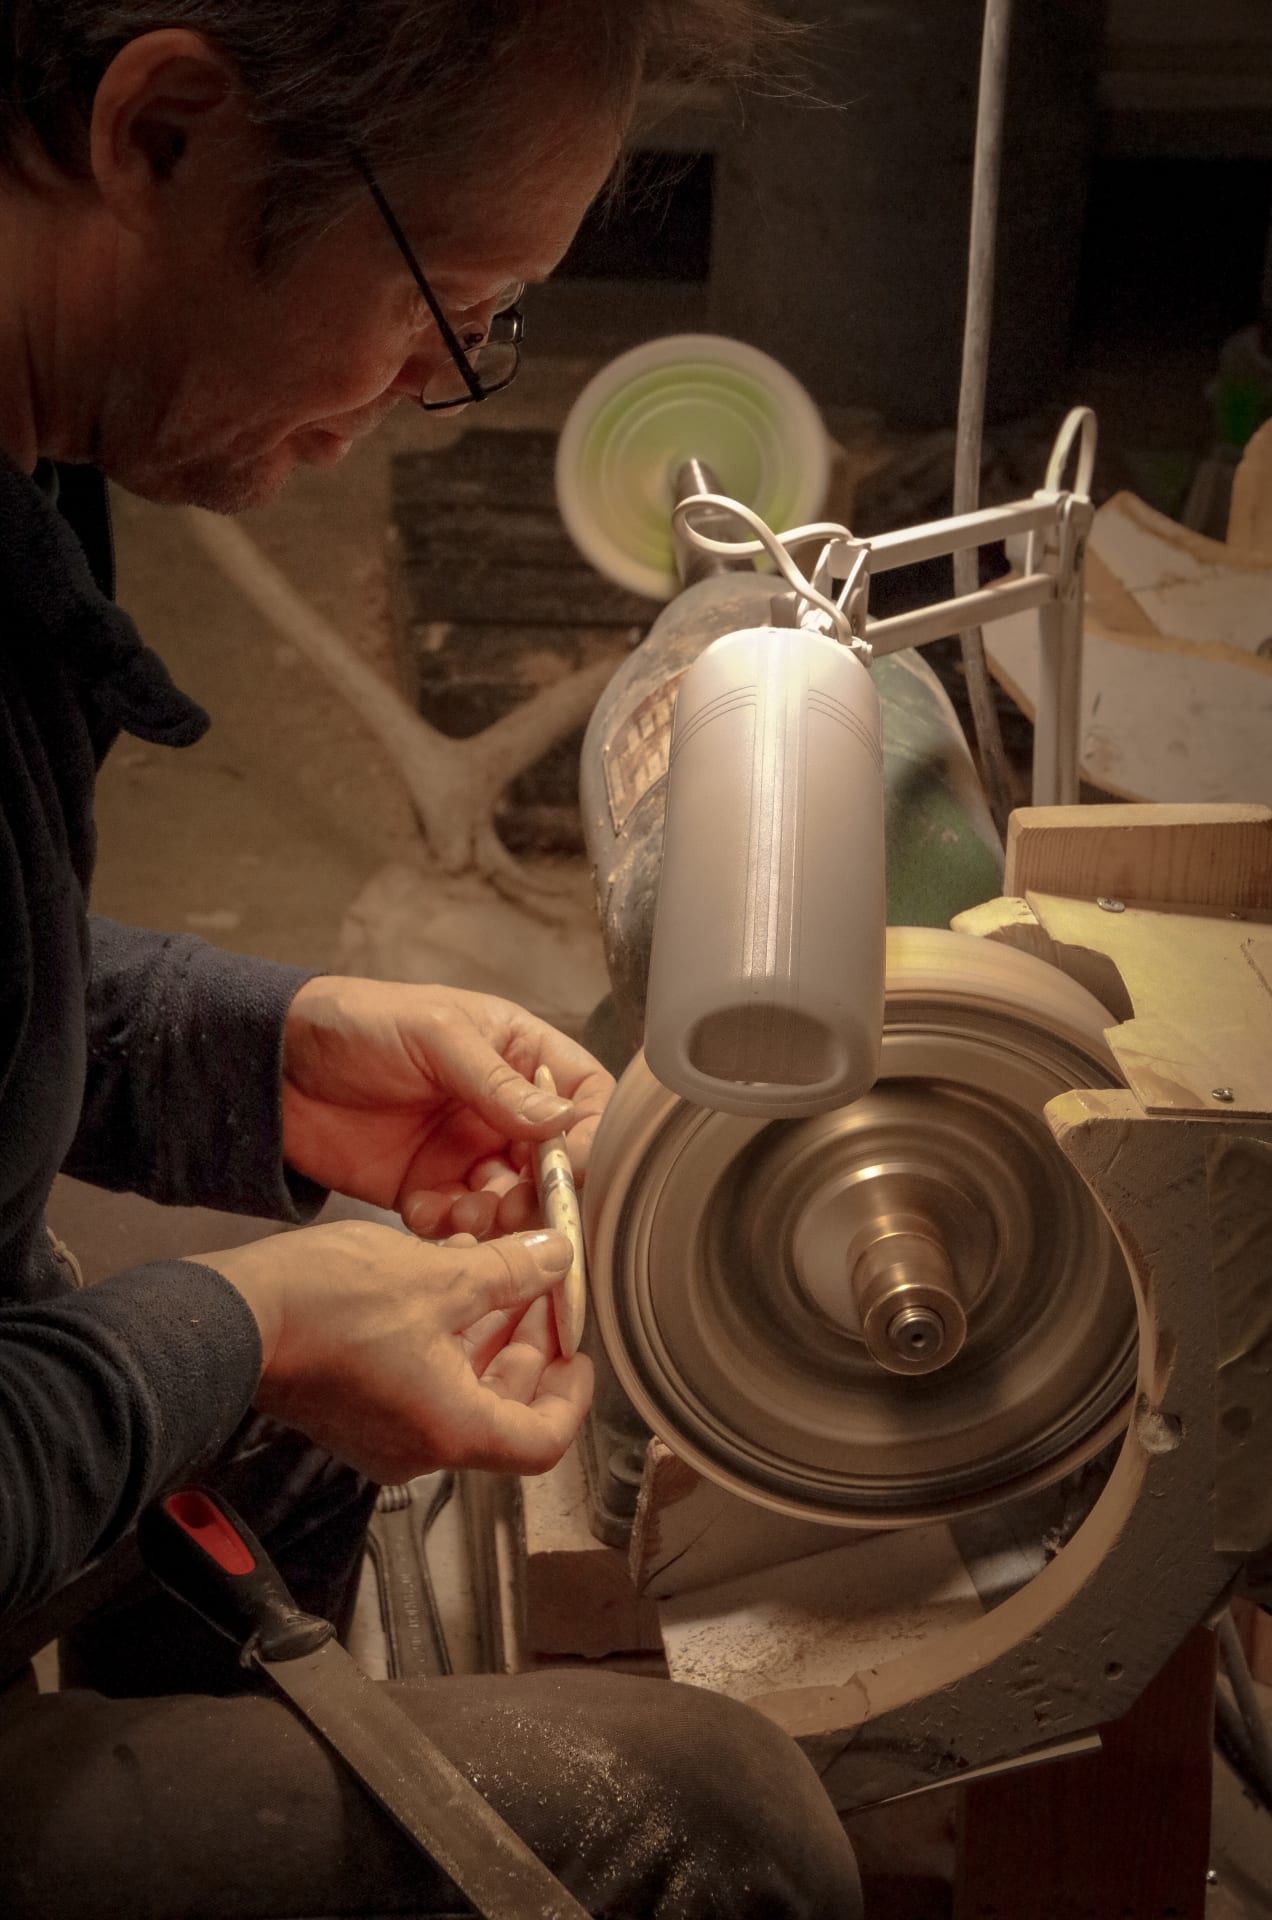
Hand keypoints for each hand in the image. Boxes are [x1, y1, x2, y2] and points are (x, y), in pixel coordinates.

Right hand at [200, 1223, 592, 1483]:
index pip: (542, 1442)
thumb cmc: (324, 1306)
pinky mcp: (353, 1414)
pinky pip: (421, 1387)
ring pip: (462, 1397)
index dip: (573, 1397)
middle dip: (530, 1351)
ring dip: (488, 1341)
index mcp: (452, 1430)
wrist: (231, 1319)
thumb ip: (509, 1272)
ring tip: (501, 1279)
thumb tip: (555, 1259)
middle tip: (543, 1297)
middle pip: (504, 1416)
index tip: (579, 1353)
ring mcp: (382, 1435)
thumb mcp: (437, 1274)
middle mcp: (419, 1448)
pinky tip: (447, 1286)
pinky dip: (446, 1345)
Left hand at [280, 978, 613, 1239]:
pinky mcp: (429, 1188)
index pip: (586, 1097)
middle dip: (543, 1194)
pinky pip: (460, 1223)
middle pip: (557, 1164)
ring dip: (497, 1218)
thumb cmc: (358, 1023)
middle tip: (514, 1207)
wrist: (275, 1064)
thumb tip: (565, 1121)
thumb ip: (497, 1082)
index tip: (575, 1168)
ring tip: (462, 1210)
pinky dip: (449, 1228)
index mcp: (518, 1055)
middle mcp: (502, 1108)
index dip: (593, 1137)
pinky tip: (422, 1211)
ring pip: (514, 1202)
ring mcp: (466, 1151)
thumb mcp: (434, 1035)